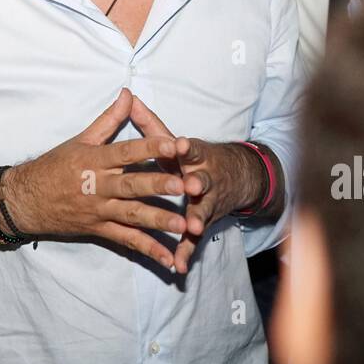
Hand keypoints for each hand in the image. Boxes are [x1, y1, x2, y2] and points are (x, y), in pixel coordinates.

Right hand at [3, 88, 187, 269]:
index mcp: (95, 160)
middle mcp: (98, 186)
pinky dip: (149, 251)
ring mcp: (100, 211)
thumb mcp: (80, 139)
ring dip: (158, 221)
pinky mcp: (100, 230)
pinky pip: (127, 241)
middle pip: (132, 186)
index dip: (151, 148)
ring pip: (132, 216)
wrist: (26, 200)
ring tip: (183, 225)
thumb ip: (109, 119)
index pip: (126, 152)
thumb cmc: (55, 166)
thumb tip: (129, 94)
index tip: (175, 144)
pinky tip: (170, 259)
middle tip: (184, 186)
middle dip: (158, 186)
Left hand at [129, 96, 260, 274]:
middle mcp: (203, 178)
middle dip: (197, 183)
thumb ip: (149, 123)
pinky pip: (193, 240)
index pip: (192, 149)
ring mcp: (205, 202)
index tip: (181, 144)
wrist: (235, 178)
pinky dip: (186, 252)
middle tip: (192, 186)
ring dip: (198, 219)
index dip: (187, 147)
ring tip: (194, 227)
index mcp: (194, 157)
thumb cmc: (193, 158)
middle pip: (201, 181)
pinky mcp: (202, 222)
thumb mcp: (174, 140)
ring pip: (201, 211)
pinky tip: (177, 266)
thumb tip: (127, 97)